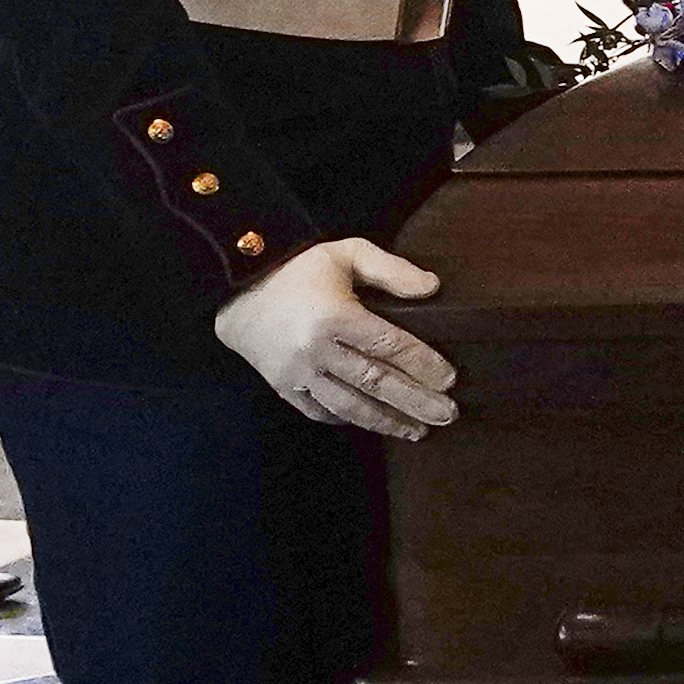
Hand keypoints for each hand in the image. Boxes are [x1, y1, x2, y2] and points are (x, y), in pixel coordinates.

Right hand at [212, 238, 457, 438]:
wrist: (235, 288)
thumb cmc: (297, 269)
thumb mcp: (344, 253)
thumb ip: (390, 269)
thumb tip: (432, 287)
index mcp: (334, 316)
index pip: (388, 346)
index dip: (422, 364)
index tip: (449, 379)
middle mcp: (316, 350)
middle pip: (375, 382)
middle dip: (415, 402)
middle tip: (447, 415)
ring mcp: (297, 373)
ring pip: (350, 405)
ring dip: (387, 421)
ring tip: (418, 430)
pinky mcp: (282, 386)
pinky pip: (320, 411)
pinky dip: (348, 419)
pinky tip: (374, 422)